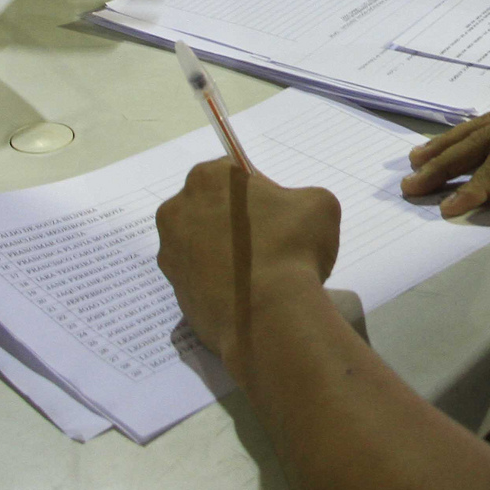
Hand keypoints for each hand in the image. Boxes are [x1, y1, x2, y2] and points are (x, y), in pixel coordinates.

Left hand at [156, 159, 340, 374]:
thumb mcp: (319, 205)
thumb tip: (291, 215)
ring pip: (200, 245)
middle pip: (209, 208)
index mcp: (208, 177)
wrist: (270, 314)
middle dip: (232, 222)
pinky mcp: (173, 289)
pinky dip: (216, 283)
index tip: (275, 215)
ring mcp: (170, 252)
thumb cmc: (293, 247)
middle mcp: (177, 209)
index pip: (232, 175)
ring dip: (221, 253)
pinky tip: (243, 295)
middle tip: (266, 244)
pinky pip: (198, 279)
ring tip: (256, 275)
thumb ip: (300, 198)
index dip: (257, 194)